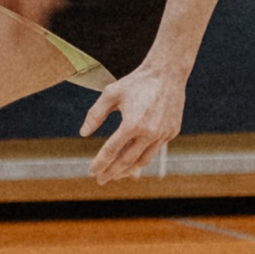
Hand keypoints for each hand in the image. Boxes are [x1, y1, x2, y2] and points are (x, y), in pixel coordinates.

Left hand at [80, 61, 188, 182]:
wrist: (167, 73)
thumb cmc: (136, 82)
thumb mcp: (111, 94)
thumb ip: (95, 114)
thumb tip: (83, 133)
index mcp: (132, 124)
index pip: (112, 150)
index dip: (100, 163)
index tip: (91, 171)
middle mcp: (149, 133)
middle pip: (126, 161)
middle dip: (112, 172)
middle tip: (101, 180)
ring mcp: (163, 134)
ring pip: (143, 160)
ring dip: (128, 170)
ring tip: (116, 175)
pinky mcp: (171, 132)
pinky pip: (155, 150)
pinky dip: (142, 158)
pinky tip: (133, 160)